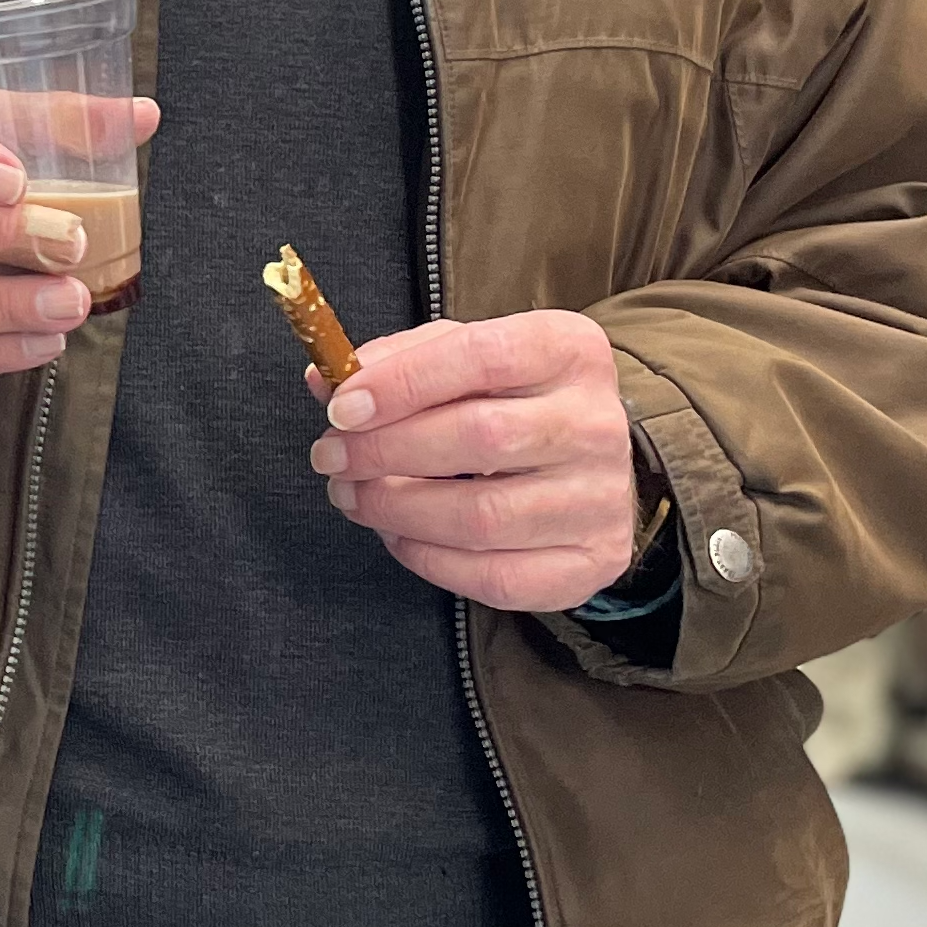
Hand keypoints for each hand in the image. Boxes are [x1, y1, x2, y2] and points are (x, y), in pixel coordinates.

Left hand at [305, 312, 636, 613]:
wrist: (586, 460)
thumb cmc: (509, 399)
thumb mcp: (461, 355)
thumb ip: (396, 361)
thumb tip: (324, 381)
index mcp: (567, 350)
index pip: (482, 357)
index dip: (401, 384)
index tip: (340, 409)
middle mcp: (596, 423)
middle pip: (480, 437)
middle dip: (384, 451)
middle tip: (331, 458)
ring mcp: (602, 498)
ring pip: (481, 517)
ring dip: (394, 510)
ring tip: (352, 495)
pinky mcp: (593, 560)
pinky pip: (494, 576)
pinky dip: (427, 559)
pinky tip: (396, 534)